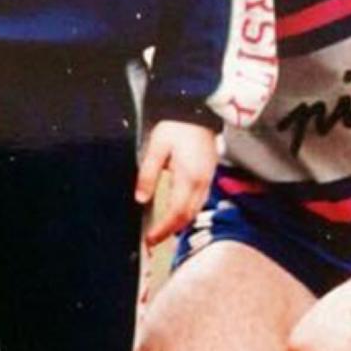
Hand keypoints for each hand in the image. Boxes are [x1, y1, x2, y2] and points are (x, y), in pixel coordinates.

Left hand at [134, 120, 216, 245]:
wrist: (198, 110)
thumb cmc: (177, 126)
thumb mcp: (157, 147)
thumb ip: (148, 174)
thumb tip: (141, 198)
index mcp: (188, 177)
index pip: (176, 213)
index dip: (163, 230)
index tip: (150, 240)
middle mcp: (201, 182)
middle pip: (187, 217)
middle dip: (170, 231)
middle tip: (153, 240)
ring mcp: (207, 179)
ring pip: (195, 210)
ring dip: (180, 223)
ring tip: (163, 230)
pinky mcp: (208, 174)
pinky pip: (200, 200)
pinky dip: (188, 211)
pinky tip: (177, 211)